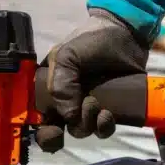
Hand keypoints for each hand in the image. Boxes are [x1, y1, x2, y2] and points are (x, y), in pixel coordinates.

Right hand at [35, 8, 147, 152]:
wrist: (125, 32)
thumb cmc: (90, 40)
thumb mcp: (66, 55)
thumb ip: (60, 85)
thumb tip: (69, 116)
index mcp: (50, 91)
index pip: (39, 120)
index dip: (43, 132)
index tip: (54, 129)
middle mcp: (66, 103)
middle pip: (57, 132)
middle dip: (66, 131)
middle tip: (74, 118)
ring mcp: (87, 109)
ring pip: (81, 131)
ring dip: (87, 122)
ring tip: (95, 103)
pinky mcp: (108, 110)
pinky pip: (103, 130)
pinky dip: (103, 127)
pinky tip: (107, 114)